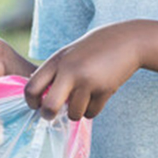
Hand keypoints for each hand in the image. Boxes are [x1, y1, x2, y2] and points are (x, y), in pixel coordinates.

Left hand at [24, 21, 143, 119]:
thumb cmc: (93, 48)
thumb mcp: (68, 54)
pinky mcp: (104, 90)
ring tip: (82, 98)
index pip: (32, 87)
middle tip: (51, 115)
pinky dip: (92, 109)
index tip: (36, 105)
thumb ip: (55, 72)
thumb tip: (39, 97)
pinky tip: (96, 95)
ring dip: (76, 111)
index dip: (30, 101)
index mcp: (56, 61)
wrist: (127, 41)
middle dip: (48, 115)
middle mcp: (69, 71)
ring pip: (73, 113)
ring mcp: (87, 81)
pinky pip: (91, 113)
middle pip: (50, 106)